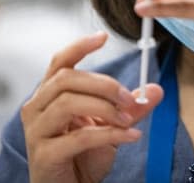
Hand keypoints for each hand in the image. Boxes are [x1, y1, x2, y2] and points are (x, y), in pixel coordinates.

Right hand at [21, 32, 162, 182]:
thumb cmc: (82, 157)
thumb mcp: (111, 126)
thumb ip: (130, 107)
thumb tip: (156, 89)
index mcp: (49, 95)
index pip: (59, 62)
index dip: (79, 47)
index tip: (103, 36)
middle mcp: (36, 109)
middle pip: (67, 79)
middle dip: (103, 84)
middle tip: (129, 98)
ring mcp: (36, 131)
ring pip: (68, 103)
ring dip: (105, 108)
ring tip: (128, 118)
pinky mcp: (44, 155)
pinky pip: (78, 137)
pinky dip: (109, 134)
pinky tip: (131, 136)